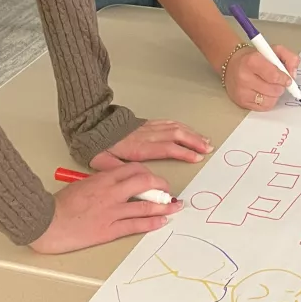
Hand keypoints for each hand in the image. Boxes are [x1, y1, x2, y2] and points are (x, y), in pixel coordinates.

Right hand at [30, 162, 181, 253]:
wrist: (45, 222)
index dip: (149, 173)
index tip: (154, 179)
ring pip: (145, 204)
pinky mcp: (109, 229)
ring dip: (163, 206)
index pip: (134, 169)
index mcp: (103, 178)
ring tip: (175, 206)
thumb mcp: (82, 184)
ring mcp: (112, 211)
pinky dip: (152, 222)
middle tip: (168, 191)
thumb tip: (117, 184)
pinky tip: (162, 221)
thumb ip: (101, 182)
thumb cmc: (59, 204)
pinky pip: (136, 224)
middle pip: (145, 182)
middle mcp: (111, 192)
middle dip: (161, 186)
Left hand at [88, 119, 211, 170]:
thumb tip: (137, 178)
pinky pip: (168, 123)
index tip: (197, 157)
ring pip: (175, 128)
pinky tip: (189, 130)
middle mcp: (147, 135)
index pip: (166, 149)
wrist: (92, 126)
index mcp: (139, 147)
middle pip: (176, 135)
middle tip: (209, 148)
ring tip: (205, 140)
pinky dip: (182, 126)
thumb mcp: (103, 163)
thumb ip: (120, 171)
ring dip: (192, 133)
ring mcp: (148, 127)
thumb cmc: (98, 147)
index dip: (183, 152)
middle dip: (195, 142)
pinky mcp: (147, 123)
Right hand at [223, 43, 300, 111]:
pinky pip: (263, 107)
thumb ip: (290, 57)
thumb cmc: (255, 57)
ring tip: (270, 86)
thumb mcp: (273, 50)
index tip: (287, 79)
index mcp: (252, 61)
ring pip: (270, 100)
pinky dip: (268, 101)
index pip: (274, 76)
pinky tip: (264, 93)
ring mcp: (242, 91)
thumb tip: (293, 75)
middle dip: (280, 86)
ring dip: (275, 95)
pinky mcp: (241, 102)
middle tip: (277, 81)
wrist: (232, 64)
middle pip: (274, 90)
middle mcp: (244, 77)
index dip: (284, 79)